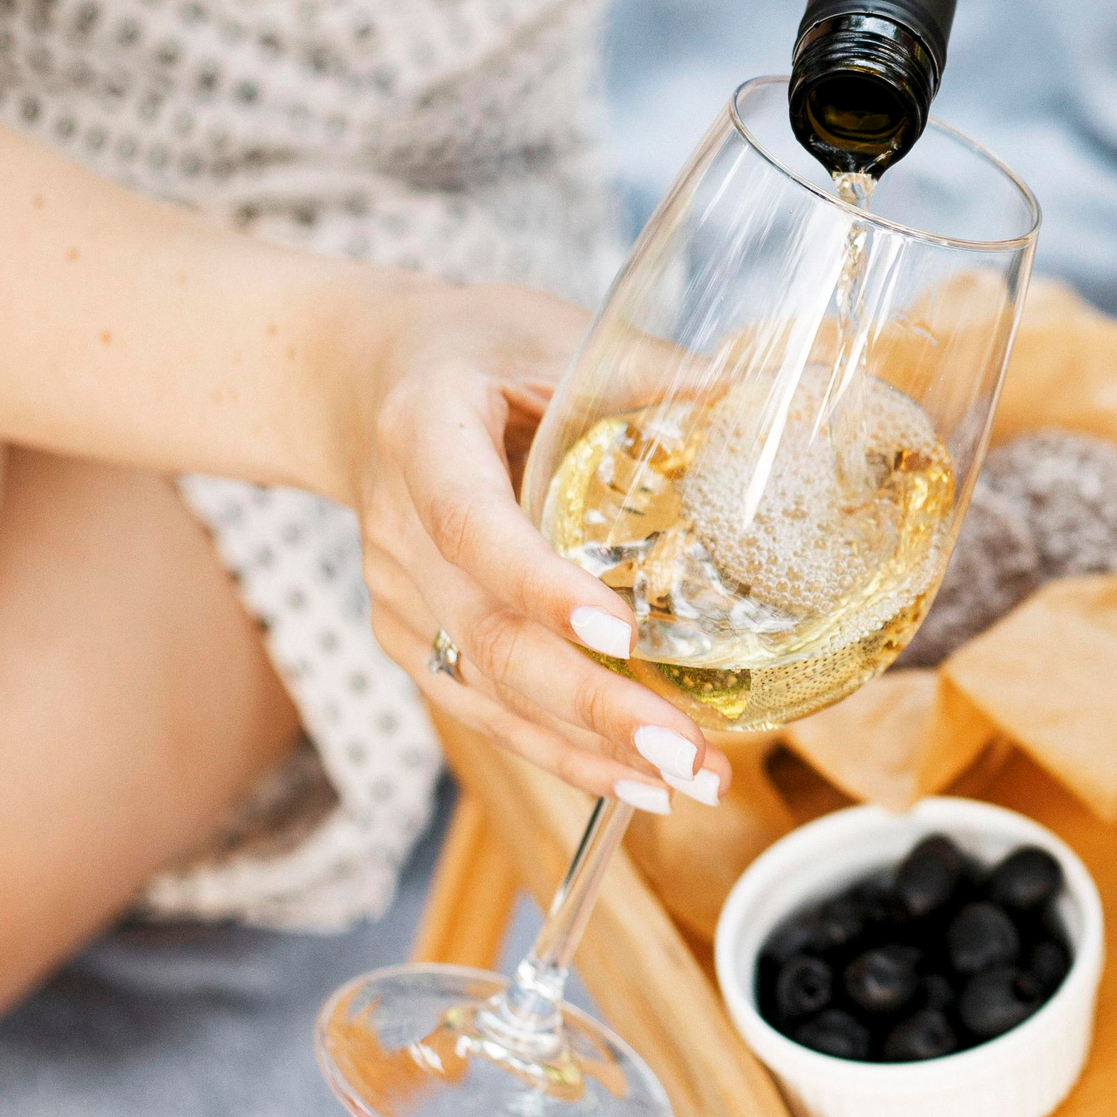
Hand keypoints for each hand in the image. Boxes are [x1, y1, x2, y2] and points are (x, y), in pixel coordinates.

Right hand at [338, 283, 730, 809]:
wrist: (356, 384)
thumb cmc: (468, 349)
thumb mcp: (547, 333)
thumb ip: (647, 372)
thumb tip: (759, 398)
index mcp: (423, 435)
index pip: (471, 525)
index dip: (540, 585)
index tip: (621, 632)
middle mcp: (396, 528)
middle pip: (488, 635)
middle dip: (592, 706)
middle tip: (686, 751)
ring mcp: (395, 593)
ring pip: (485, 690)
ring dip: (586, 748)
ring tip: (687, 780)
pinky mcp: (408, 635)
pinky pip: (480, 705)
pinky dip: (556, 751)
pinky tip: (633, 782)